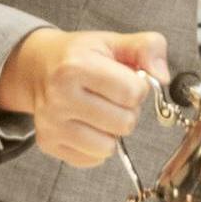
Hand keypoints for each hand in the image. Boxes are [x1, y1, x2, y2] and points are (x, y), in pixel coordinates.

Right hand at [0, 26, 168, 167]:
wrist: (38, 68)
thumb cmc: (80, 55)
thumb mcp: (113, 41)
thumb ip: (148, 47)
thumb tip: (162, 77)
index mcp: (76, 66)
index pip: (132, 93)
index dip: (137, 87)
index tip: (123, 79)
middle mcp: (59, 97)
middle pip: (125, 123)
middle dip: (126, 110)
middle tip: (110, 96)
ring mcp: (51, 123)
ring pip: (109, 147)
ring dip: (111, 131)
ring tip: (98, 110)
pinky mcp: (48, 143)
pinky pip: (92, 160)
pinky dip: (96, 145)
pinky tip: (85, 124)